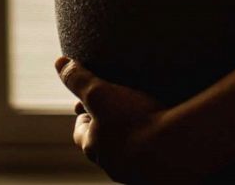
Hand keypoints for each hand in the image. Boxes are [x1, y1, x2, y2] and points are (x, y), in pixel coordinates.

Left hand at [54, 56, 214, 184]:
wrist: (175, 151)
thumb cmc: (133, 122)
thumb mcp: (100, 94)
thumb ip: (78, 79)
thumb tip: (59, 62)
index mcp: (95, 146)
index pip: (80, 133)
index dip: (82, 116)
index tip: (86, 103)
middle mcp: (113, 163)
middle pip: (104, 144)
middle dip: (106, 127)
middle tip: (116, 108)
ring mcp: (137, 170)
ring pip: (128, 151)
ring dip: (130, 135)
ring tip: (141, 115)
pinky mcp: (160, 171)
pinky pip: (151, 154)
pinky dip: (153, 141)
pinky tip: (164, 127)